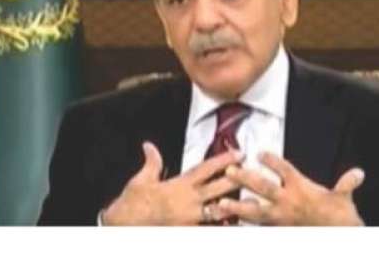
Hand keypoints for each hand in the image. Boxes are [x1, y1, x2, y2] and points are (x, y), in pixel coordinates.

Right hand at [101, 142, 242, 224]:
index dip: (224, 160)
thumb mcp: (141, 179)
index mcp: (180, 185)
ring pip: (219, 211)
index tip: (239, 153)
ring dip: (235, 207)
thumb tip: (149, 146)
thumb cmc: (132, 202)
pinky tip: (234, 229)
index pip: (206, 169)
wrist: (124, 225)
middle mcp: (189, 200)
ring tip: (252, 204)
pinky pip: (209, 231)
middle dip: (237, 180)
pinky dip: (221, 229)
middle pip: (219, 188)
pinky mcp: (187, 232)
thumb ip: (152, 162)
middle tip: (254, 173)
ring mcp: (190, 218)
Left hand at [218, 152, 364, 225]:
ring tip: (220, 204)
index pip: (285, 170)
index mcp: (302, 188)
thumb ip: (347, 184)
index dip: (273, 161)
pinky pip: (258, 228)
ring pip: (255, 211)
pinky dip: (243, 227)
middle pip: (264, 188)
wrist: (339, 238)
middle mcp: (289, 202)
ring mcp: (281, 218)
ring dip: (237, 207)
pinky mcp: (278, 230)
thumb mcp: (344, 199)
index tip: (260, 153)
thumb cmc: (340, 218)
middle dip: (246, 179)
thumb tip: (359, 173)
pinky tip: (230, 226)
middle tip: (230, 172)